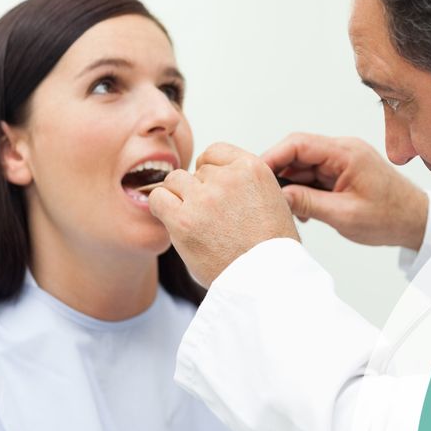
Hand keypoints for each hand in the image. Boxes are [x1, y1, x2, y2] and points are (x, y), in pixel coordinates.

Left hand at [149, 142, 299, 287]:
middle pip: (196, 170)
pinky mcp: (184, 220)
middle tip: (209, 216)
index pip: (215, 152)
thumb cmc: (271, 249)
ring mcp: (204, 197)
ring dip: (179, 197)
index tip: (214, 189)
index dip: (211, 171)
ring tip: (193, 221)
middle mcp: (228, 178)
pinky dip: (162, 208)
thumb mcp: (272, 200)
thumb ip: (244, 184)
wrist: (267, 278)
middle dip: (199, 190)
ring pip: (175, 180)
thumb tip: (215, 180)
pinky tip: (175, 223)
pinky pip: (158, 199)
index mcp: (253, 168)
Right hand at [262, 133, 427, 249]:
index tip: (254, 175)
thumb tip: (277, 197)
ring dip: (289, 186)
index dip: (272, 157)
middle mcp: (342, 151)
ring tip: (284, 210)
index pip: (298, 143)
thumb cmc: (390, 217)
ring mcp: (341, 161)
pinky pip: (312, 176)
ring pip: (302, 166)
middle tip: (263, 196)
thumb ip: (309, 203)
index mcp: (346, 153)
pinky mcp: (340, 173)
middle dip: (277, 174)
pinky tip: (300, 211)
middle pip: (296, 153)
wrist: (416, 221)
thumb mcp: (345, 215)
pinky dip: (301, 191)